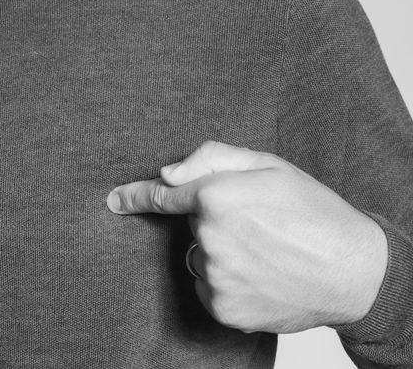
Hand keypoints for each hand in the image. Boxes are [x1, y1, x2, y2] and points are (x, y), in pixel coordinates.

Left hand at [107, 141, 387, 334]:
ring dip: (220, 250)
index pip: (163, 195)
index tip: (114, 199)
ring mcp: (216, 276)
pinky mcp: (224, 308)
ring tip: (264, 248)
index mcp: (216, 196)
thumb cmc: (312, 210)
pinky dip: (228, 280)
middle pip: (192, 223)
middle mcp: (209, 237)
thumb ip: (211, 159)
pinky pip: (211, 286)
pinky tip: (261, 273)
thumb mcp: (268, 164)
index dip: (136, 196)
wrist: (352, 269)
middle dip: (213, 217)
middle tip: (256, 220)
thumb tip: (167, 172)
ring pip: (201, 255)